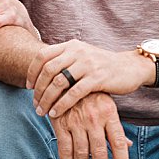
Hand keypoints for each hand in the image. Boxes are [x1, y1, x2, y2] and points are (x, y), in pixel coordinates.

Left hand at [28, 38, 153, 118]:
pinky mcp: (97, 78)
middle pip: (48, 70)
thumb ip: (64, 60)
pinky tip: (56, 113)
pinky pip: (73, 93)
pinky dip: (61, 104)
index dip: (31, 72)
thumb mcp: (82, 56)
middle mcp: (78, 51)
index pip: (42, 55)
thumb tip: (41, 73)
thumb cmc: (103, 66)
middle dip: (38, 89)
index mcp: (71, 45)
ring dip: (47, 99)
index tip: (28, 87)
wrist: (130, 67)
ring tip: (42, 111)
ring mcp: (88, 64)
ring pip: (58, 82)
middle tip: (34, 103)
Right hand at [47, 91, 132, 158]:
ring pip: (81, 153)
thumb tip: (127, 146)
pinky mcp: (60, 123)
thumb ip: (115, 127)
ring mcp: (77, 120)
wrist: (66, 75)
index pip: (118, 142)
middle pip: (99, 152)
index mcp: (109, 113)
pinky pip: (64, 148)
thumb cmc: (91, 94)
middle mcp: (94, 118)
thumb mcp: (107, 106)